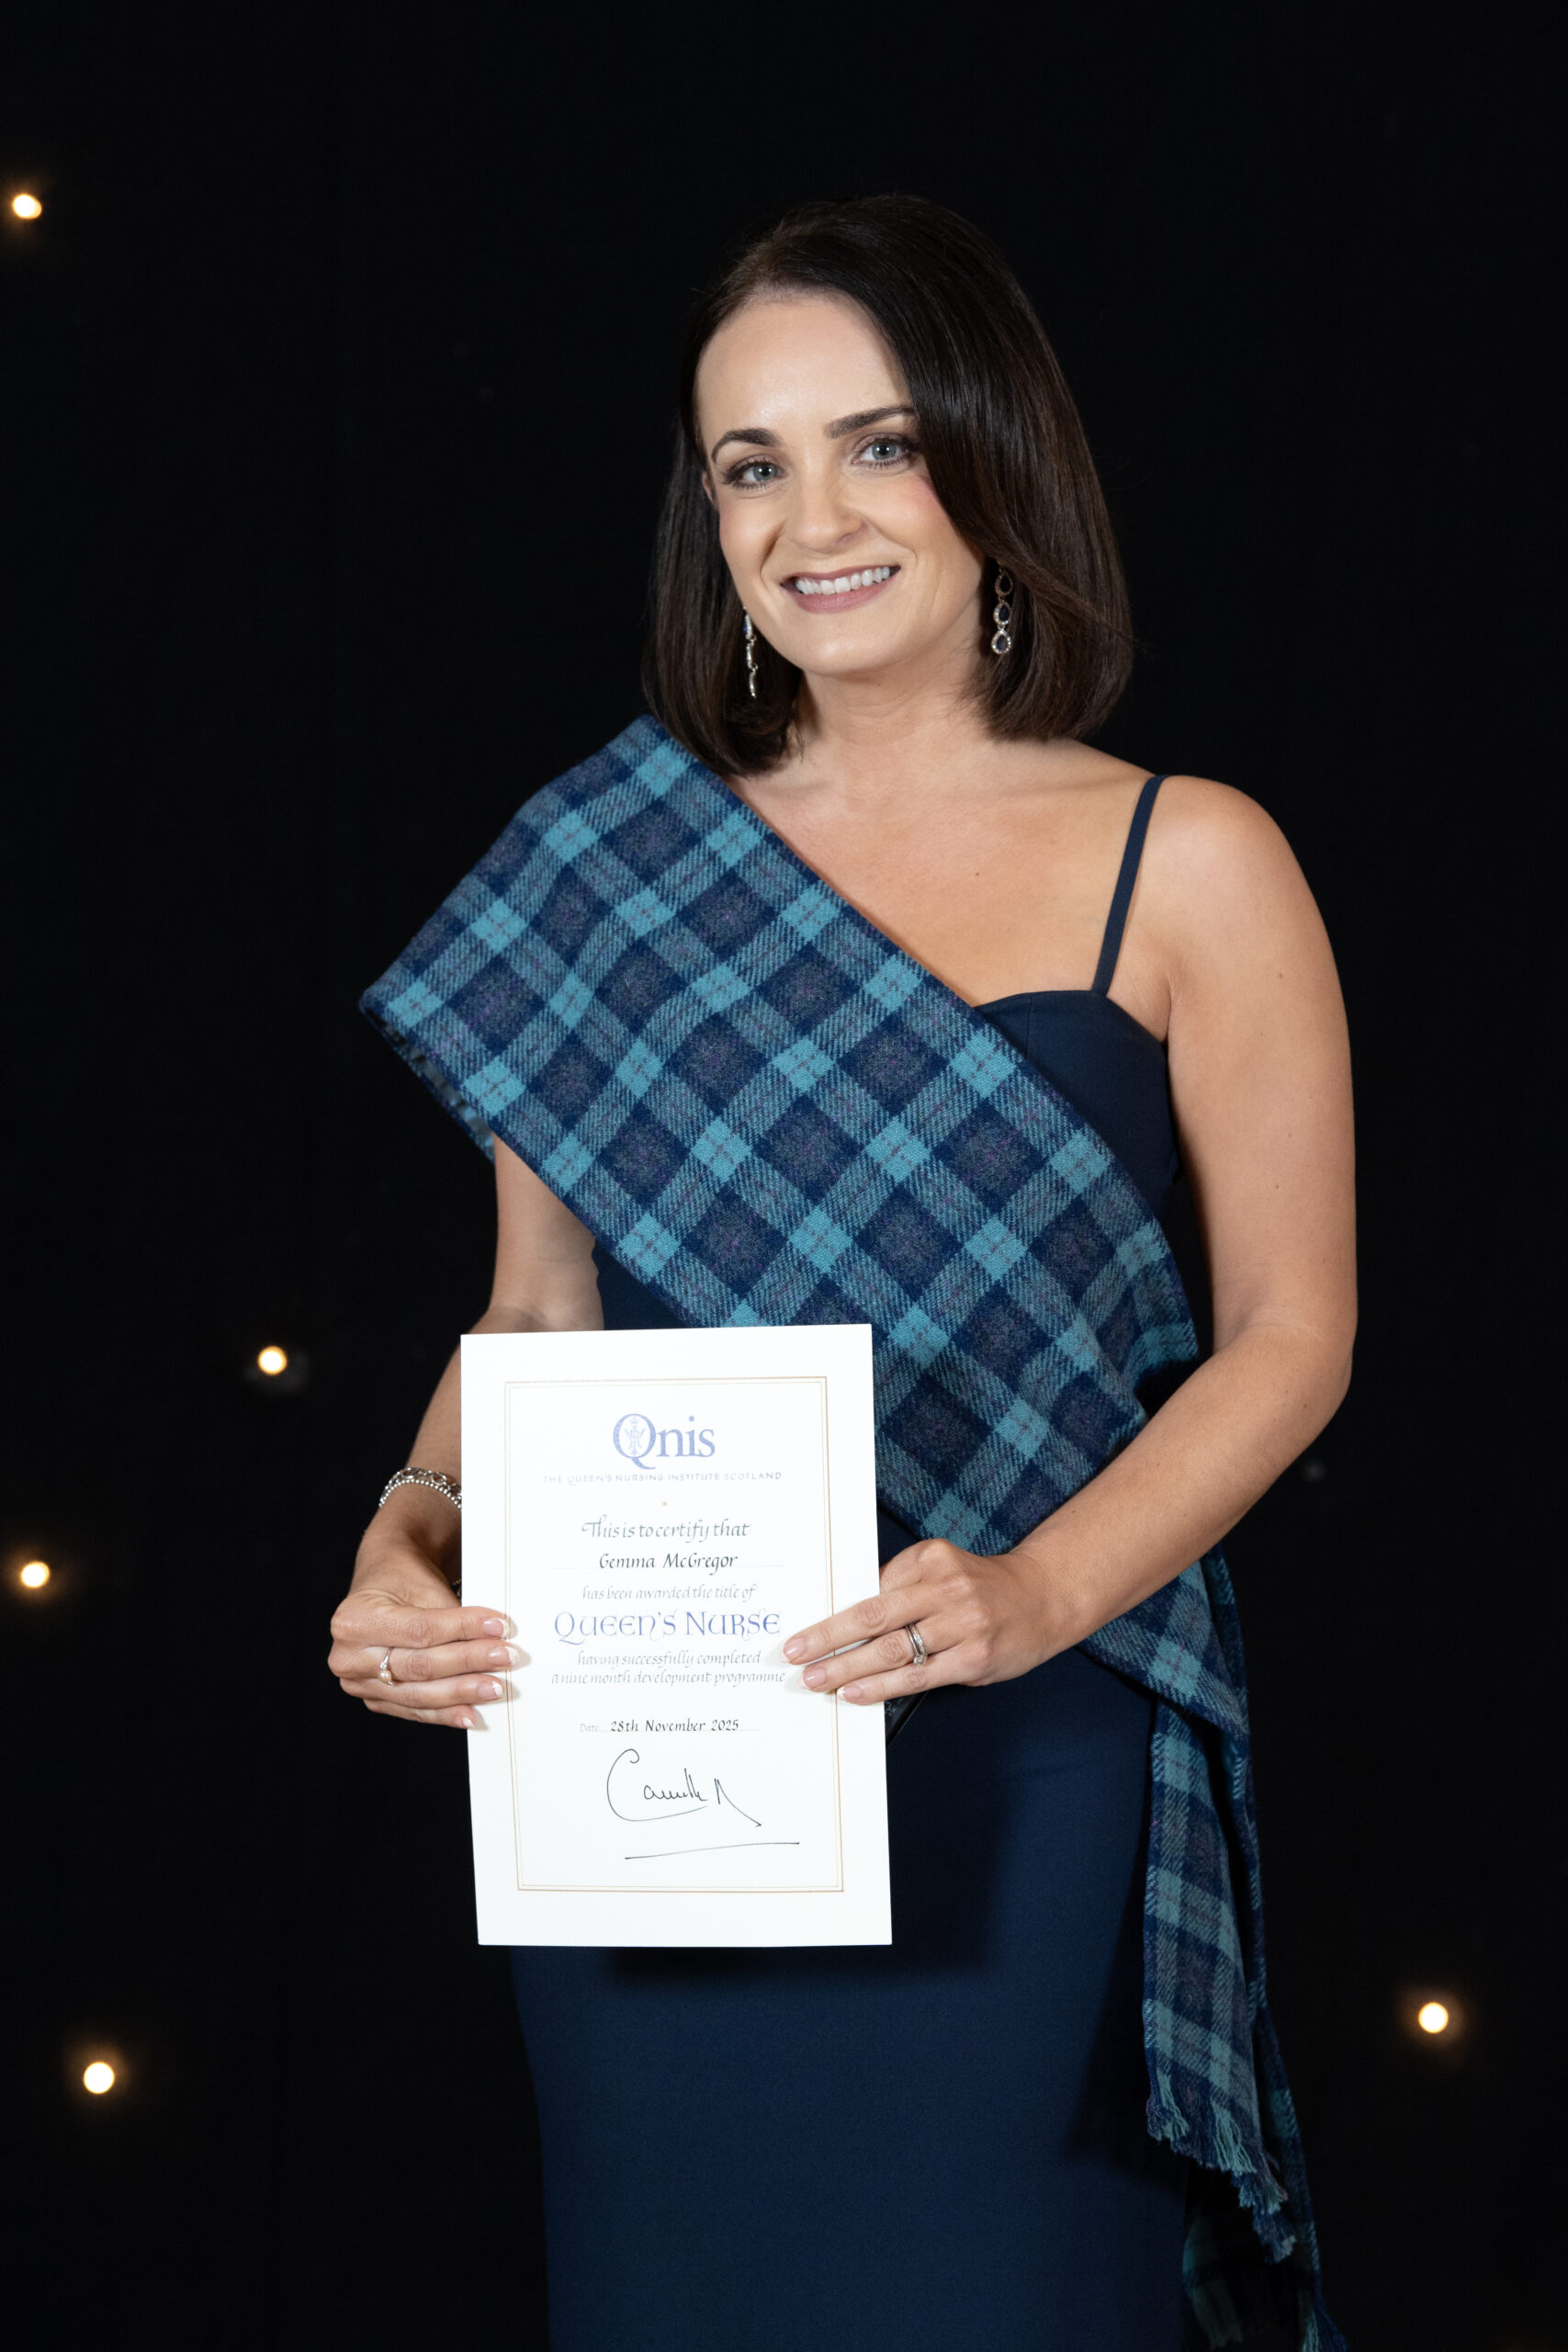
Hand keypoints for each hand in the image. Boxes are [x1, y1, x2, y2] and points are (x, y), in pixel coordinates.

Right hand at [328, 1533, 516, 1730]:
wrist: (383, 1584)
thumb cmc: (403, 1581)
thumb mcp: (424, 1587)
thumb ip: (453, 1617)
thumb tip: (494, 1641)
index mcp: (354, 1620)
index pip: (420, 1630)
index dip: (463, 1630)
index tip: (499, 1627)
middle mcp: (348, 1656)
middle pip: (419, 1666)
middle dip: (467, 1663)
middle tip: (504, 1658)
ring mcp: (358, 1683)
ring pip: (418, 1694)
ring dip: (461, 1693)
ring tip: (494, 1687)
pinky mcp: (374, 1699)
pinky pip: (414, 1709)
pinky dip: (445, 1713)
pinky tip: (470, 1714)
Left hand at [781, 1537, 1064, 1705]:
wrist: (1043, 1598)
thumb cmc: (982, 1588)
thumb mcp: (942, 1569)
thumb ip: (901, 1587)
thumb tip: (848, 1619)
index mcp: (932, 1560)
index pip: (871, 1589)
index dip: (833, 1614)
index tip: (803, 1631)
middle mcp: (946, 1589)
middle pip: (873, 1616)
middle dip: (828, 1638)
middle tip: (795, 1654)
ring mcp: (962, 1625)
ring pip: (891, 1650)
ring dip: (847, 1667)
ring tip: (817, 1679)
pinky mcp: (972, 1659)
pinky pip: (916, 1676)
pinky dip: (880, 1686)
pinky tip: (855, 1691)